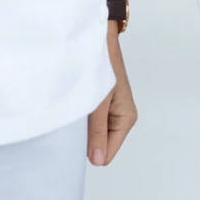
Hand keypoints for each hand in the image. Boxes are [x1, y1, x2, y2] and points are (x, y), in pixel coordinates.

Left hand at [87, 23, 136, 165]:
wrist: (98, 39)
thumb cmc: (102, 66)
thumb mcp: (98, 102)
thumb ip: (97, 132)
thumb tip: (97, 160)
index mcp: (126, 119)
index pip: (107, 153)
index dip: (91, 150)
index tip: (76, 138)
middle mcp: (119, 118)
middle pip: (100, 145)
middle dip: (85, 139)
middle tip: (74, 122)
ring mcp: (109, 111)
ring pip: (92, 134)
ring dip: (81, 127)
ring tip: (74, 111)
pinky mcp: (99, 104)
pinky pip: (88, 122)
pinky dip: (79, 118)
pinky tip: (74, 106)